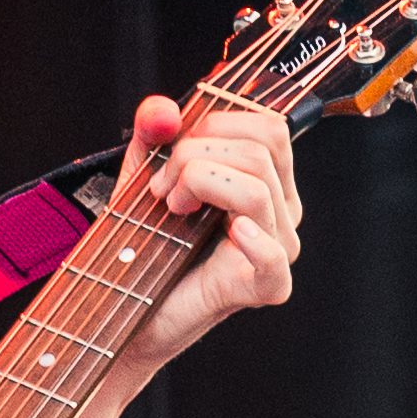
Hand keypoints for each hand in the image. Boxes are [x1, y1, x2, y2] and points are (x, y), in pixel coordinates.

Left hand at [127, 94, 301, 363]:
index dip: (215, 124)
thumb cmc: (150, 242)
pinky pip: (274, 254)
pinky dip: (252, 238)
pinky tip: (230, 233)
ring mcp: (280, 249)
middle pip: (259, 151)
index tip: (171, 151)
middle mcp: (283, 211)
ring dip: (200, 185)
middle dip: (194, 155)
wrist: (133, 308)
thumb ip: (152, 133)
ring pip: (258, 189)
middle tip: (159, 188)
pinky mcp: (268, 286)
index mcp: (268, 179)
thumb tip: (163, 109)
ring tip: (170, 209)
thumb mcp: (145, 175)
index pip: (268, 127)